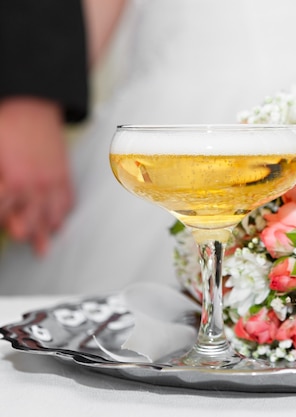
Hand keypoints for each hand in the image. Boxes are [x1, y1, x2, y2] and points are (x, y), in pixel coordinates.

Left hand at [0, 96, 73, 254]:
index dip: (3, 220)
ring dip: (48, 231)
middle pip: (33, 221)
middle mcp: (37, 185)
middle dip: (29, 235)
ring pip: (54, 215)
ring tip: (44, 248)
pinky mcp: (63, 173)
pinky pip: (68, 200)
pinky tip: (60, 222)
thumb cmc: (6, 124)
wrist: (32, 103)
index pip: (4, 212)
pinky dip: (64, 213)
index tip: (5, 226)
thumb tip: (2, 191)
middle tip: (32, 249)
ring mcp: (53, 180)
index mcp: (15, 180)